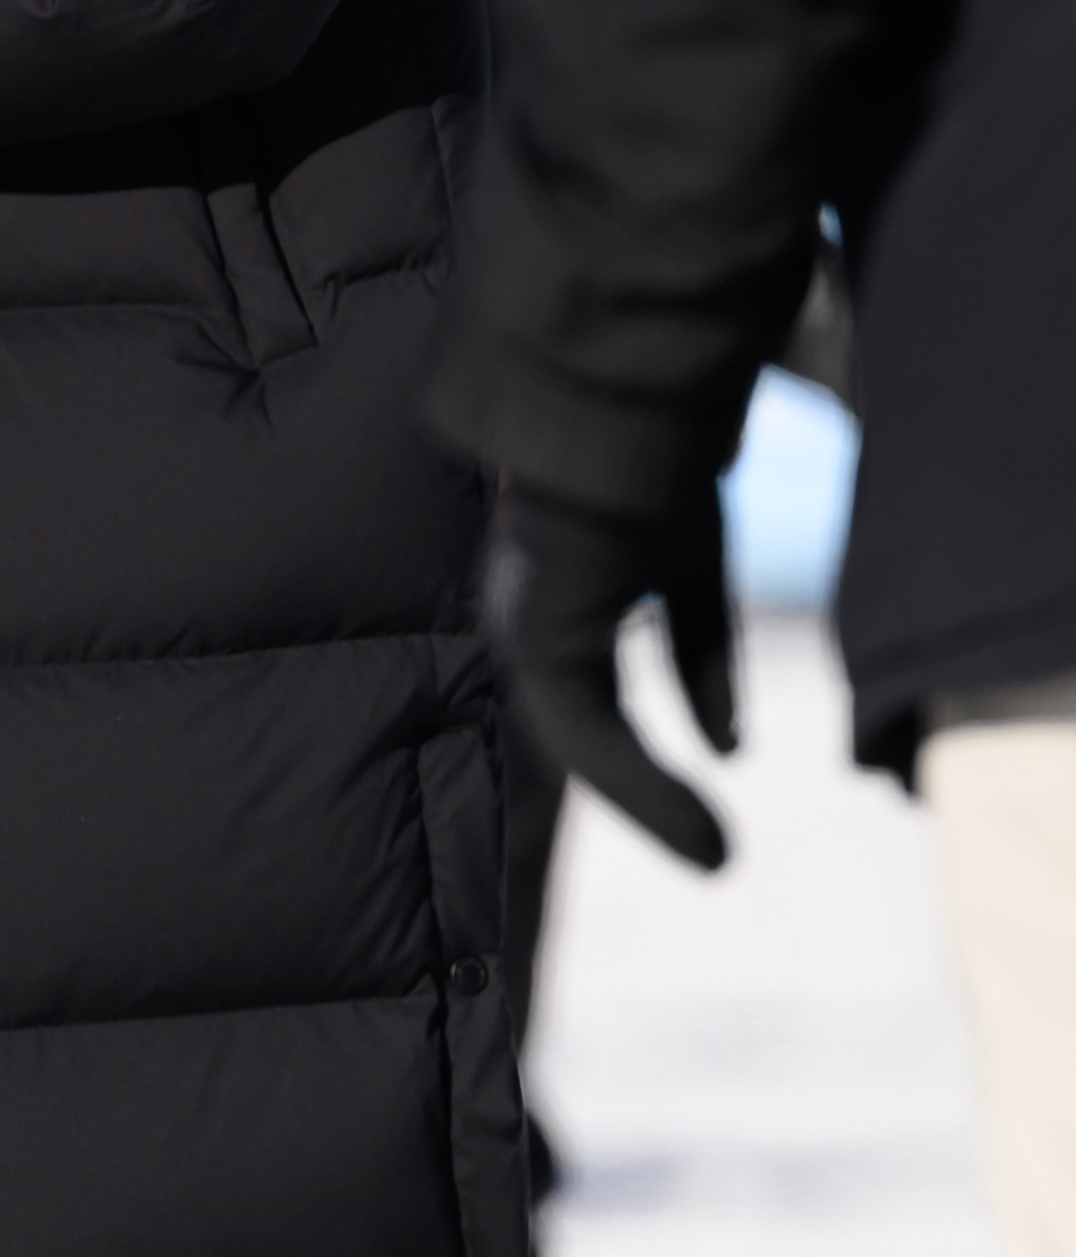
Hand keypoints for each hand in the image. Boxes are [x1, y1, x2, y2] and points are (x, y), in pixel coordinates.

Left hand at [484, 472, 737, 871]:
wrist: (619, 399)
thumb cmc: (653, 460)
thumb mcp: (694, 564)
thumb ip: (701, 650)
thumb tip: (729, 743)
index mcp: (557, 588)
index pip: (594, 686)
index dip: (647, 734)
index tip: (721, 756)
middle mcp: (531, 611)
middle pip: (583, 721)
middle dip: (638, 782)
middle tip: (706, 847)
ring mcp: (527, 626)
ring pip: (583, 741)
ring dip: (649, 801)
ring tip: (716, 858)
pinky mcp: (538, 640)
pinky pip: (588, 733)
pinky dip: (644, 786)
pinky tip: (704, 834)